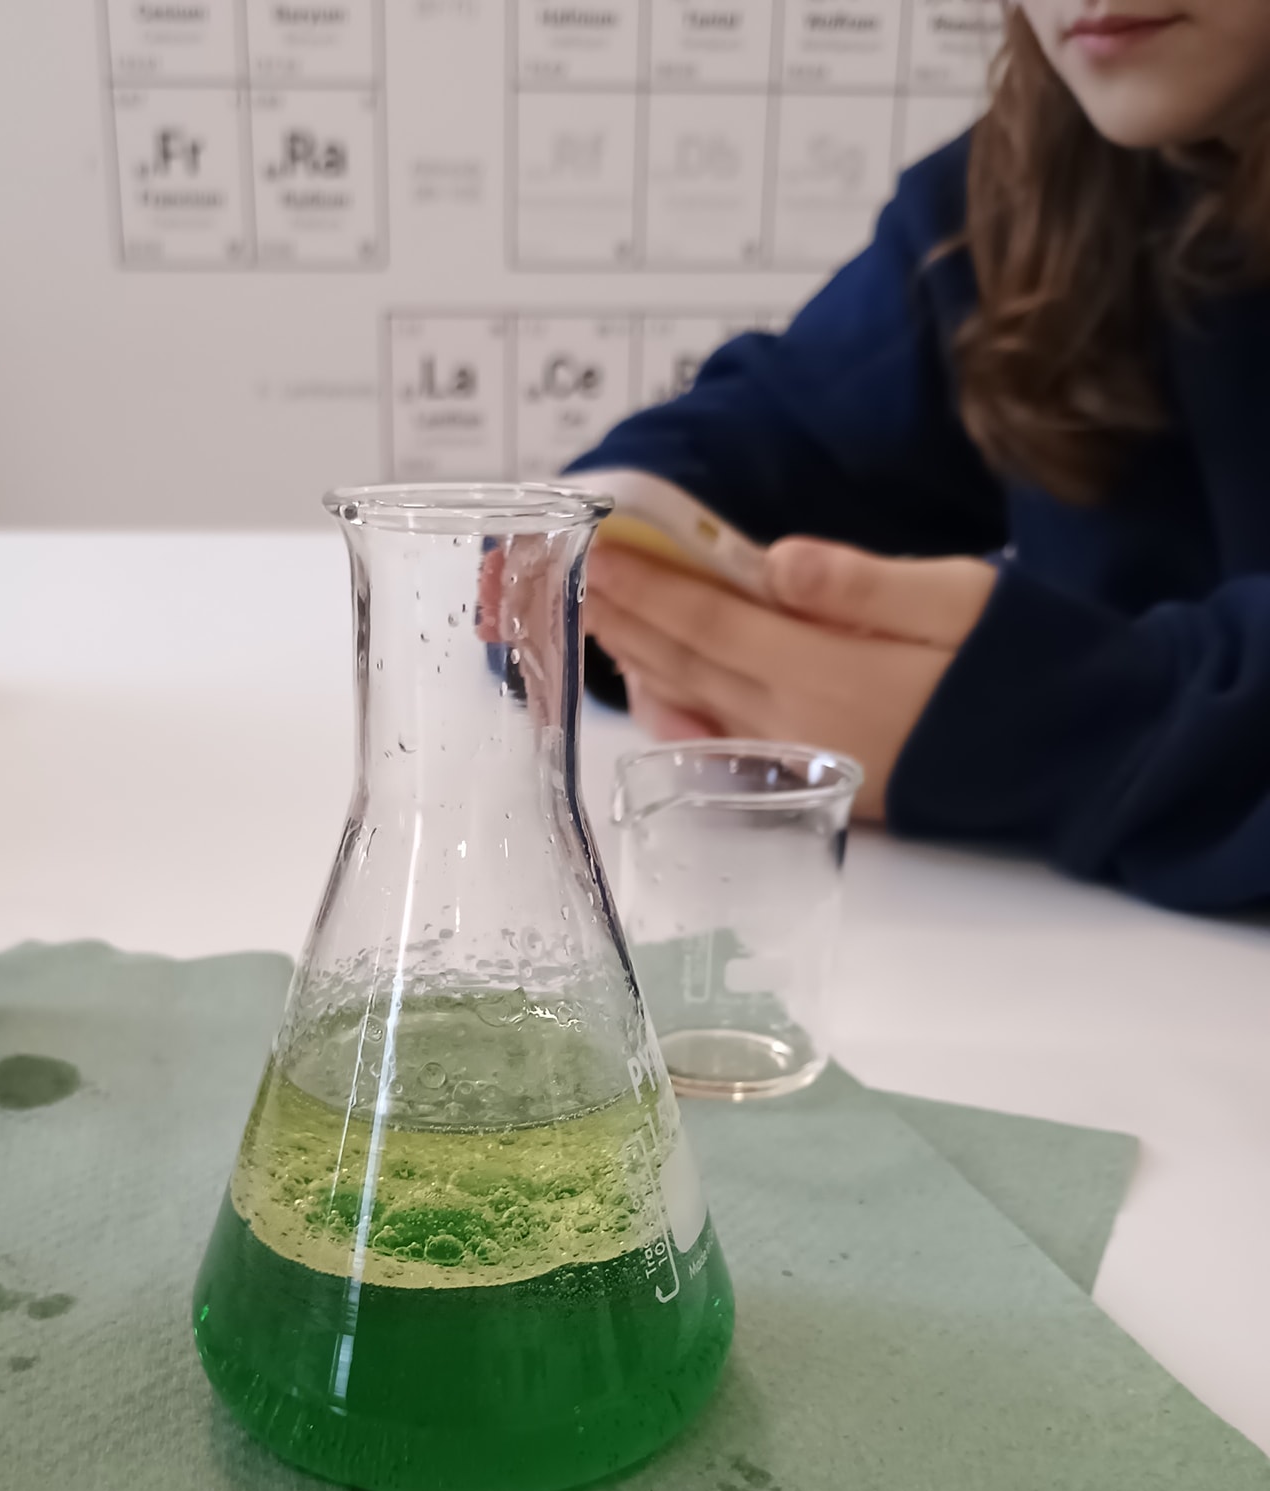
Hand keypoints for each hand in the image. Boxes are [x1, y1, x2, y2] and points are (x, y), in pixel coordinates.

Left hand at [583, 537, 997, 820]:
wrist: (1072, 756)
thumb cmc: (1021, 662)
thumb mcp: (956, 597)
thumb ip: (860, 585)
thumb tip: (777, 563)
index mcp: (826, 672)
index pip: (710, 624)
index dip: (647, 590)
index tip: (597, 554)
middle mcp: (797, 725)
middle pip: (689, 665)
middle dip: (629, 619)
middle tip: (572, 579)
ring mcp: (803, 761)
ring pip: (698, 707)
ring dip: (643, 665)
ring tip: (599, 623)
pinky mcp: (817, 783)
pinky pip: (726, 750)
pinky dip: (680, 719)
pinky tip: (656, 697)